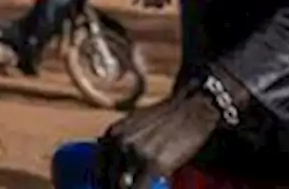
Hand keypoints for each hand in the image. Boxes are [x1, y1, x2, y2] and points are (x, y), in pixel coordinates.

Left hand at [98, 90, 219, 183]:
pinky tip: (146, 188)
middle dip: (114, 187)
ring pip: (121, 186)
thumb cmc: (165, 118)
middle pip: (108, 179)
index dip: (103, 182)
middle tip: (124, 188)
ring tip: (136, 186)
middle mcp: (119, 143)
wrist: (189, 108)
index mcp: (112, 134)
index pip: (99, 168)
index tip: (109, 186)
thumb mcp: (134, 125)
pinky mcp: (153, 164)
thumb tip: (114, 168)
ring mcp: (135, 154)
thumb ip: (122, 142)